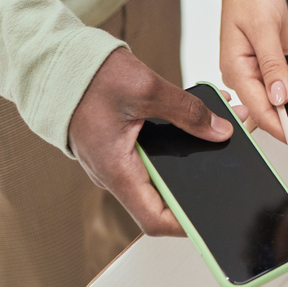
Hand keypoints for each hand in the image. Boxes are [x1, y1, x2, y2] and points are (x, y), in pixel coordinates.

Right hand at [68, 48, 239, 235]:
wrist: (56, 62)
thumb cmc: (88, 78)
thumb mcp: (146, 89)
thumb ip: (187, 111)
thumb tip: (220, 131)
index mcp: (117, 170)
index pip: (154, 220)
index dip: (187, 224)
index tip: (214, 217)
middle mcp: (115, 173)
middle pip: (164, 195)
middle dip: (202, 179)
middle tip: (231, 159)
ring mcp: (117, 160)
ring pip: (162, 171)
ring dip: (193, 153)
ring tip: (222, 127)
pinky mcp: (120, 146)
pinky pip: (154, 153)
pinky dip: (179, 138)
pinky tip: (199, 116)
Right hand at [210, 0, 287, 140]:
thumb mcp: (265, 28)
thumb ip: (273, 64)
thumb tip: (280, 96)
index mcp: (235, 68)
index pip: (258, 109)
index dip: (279, 126)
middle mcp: (242, 73)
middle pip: (265, 109)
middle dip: (287, 121)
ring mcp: (254, 70)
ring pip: (274, 99)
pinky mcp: (266, 64)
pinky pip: (280, 84)